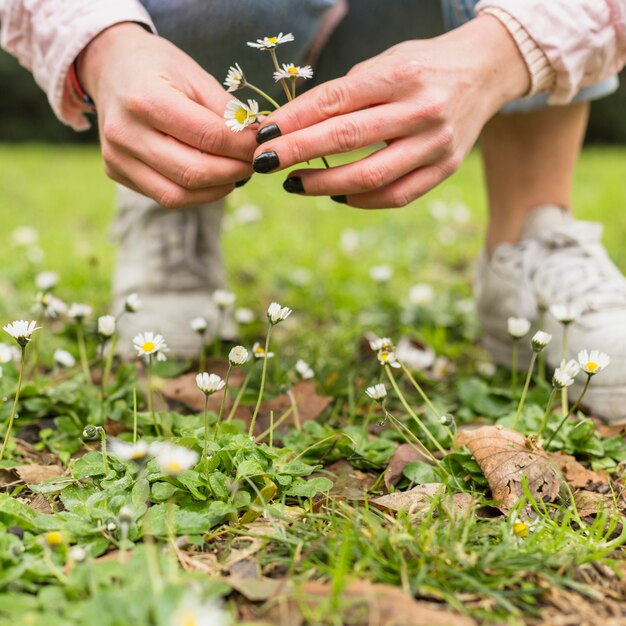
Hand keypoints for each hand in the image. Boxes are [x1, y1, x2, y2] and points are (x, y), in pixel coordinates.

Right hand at [80, 23, 255, 208]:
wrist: (111, 68)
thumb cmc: (159, 68)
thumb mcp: (196, 76)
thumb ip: (226, 111)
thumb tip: (258, 141)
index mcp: (146, 98)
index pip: (208, 137)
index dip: (242, 147)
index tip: (261, 145)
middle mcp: (125, 132)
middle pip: (193, 173)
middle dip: (233, 172)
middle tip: (253, 163)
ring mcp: (116, 157)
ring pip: (178, 195)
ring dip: (216, 189)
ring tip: (234, 173)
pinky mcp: (116, 172)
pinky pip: (165, 197)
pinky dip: (195, 193)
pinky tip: (210, 178)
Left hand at [252, 16, 529, 208]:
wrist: (485, 71)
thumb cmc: (422, 66)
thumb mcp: (385, 63)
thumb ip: (346, 94)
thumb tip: (293, 127)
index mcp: (400, 74)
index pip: (335, 100)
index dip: (294, 120)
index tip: (263, 134)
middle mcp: (421, 109)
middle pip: (347, 138)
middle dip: (297, 153)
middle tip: (264, 163)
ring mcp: (436, 144)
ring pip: (370, 176)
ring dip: (324, 184)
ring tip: (293, 184)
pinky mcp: (445, 168)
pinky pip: (396, 196)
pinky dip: (361, 201)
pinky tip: (336, 196)